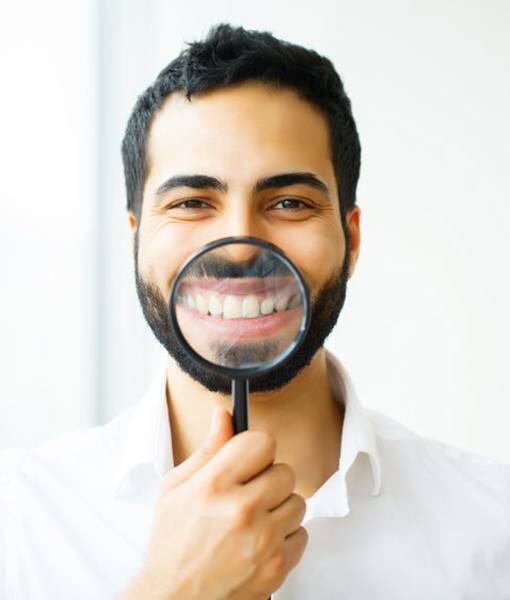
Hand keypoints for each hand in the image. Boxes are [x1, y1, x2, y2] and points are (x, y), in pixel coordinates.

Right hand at [119, 405, 307, 599]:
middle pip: (285, 471)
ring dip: (279, 508)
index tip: (249, 460)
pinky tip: (260, 541)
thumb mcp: (176, 488)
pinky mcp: (278, 565)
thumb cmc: (172, 543)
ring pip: (297, 501)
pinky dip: (285, 536)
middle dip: (268, 479)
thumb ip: (208, 450)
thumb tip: (224, 415)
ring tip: (253, 521)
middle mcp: (242, 509)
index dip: (256, 449)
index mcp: (214, 484)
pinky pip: (302, 533)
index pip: (263, 442)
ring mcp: (263, 539)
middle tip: (247, 494)